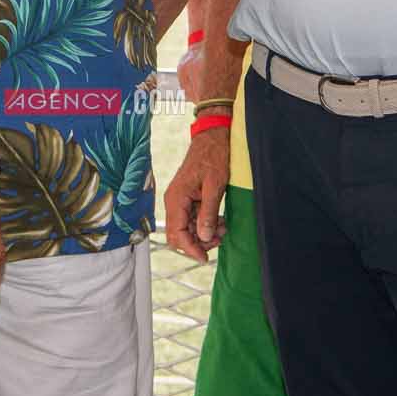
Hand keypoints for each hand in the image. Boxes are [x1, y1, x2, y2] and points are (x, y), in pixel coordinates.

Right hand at [163, 128, 229, 261]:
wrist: (213, 137)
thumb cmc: (213, 156)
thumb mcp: (214, 186)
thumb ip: (208, 213)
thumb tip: (203, 237)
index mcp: (176, 198)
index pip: (177, 233)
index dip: (191, 248)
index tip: (205, 258)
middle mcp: (174, 201)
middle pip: (179, 234)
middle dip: (198, 242)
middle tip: (219, 239)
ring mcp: (179, 200)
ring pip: (186, 228)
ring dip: (203, 234)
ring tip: (223, 229)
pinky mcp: (187, 198)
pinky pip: (191, 219)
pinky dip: (204, 224)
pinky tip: (219, 222)